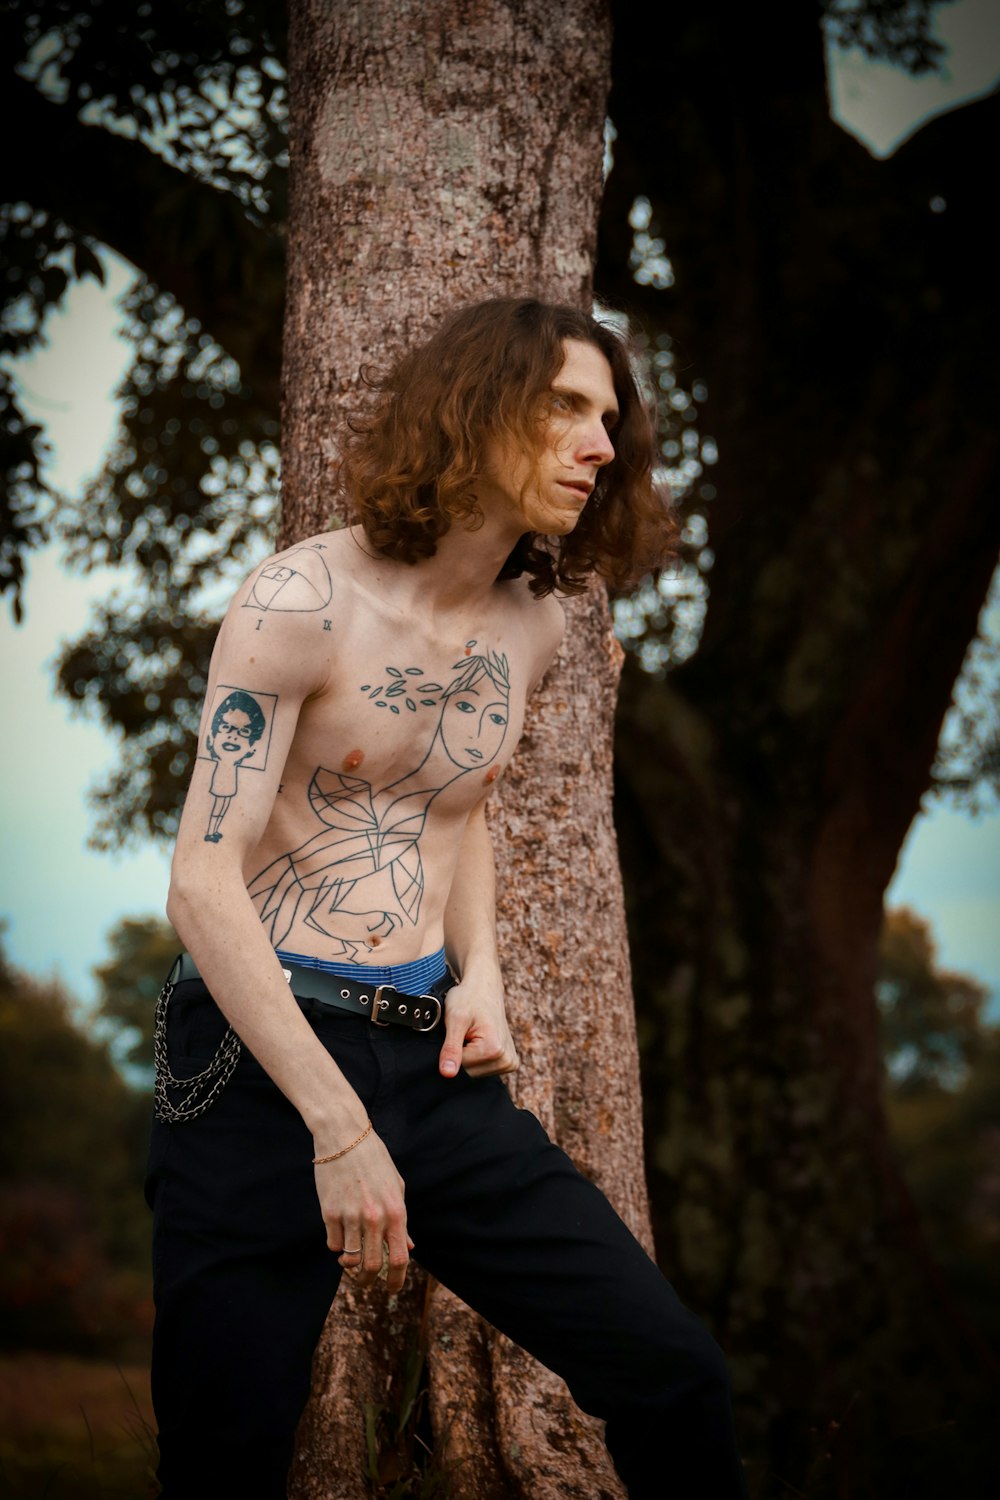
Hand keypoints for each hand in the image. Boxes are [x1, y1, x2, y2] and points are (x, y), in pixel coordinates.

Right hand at [313, 1127, 411, 1291]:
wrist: (344, 1136)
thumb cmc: (374, 1160)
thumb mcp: (396, 1186)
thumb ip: (401, 1220)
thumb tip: (408, 1248)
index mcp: (396, 1211)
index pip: (399, 1259)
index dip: (396, 1281)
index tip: (391, 1289)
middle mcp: (374, 1217)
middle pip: (373, 1266)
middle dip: (369, 1281)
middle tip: (367, 1283)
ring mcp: (351, 1216)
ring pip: (350, 1259)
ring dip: (350, 1267)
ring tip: (350, 1263)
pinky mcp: (329, 1213)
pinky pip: (333, 1244)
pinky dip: (337, 1247)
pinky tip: (340, 1237)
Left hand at [438, 969, 518, 1079]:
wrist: (483, 988)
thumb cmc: (468, 998)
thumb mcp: (455, 1020)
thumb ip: (451, 1049)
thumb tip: (447, 1074)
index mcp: (495, 1050)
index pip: (460, 1068)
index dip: (451, 1051)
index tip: (457, 1032)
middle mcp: (507, 1060)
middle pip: (469, 1073)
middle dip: (460, 1054)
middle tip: (463, 1032)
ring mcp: (509, 1062)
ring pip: (474, 1072)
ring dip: (467, 1055)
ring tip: (470, 1034)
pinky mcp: (508, 1062)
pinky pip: (483, 1069)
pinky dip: (476, 1056)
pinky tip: (478, 1039)